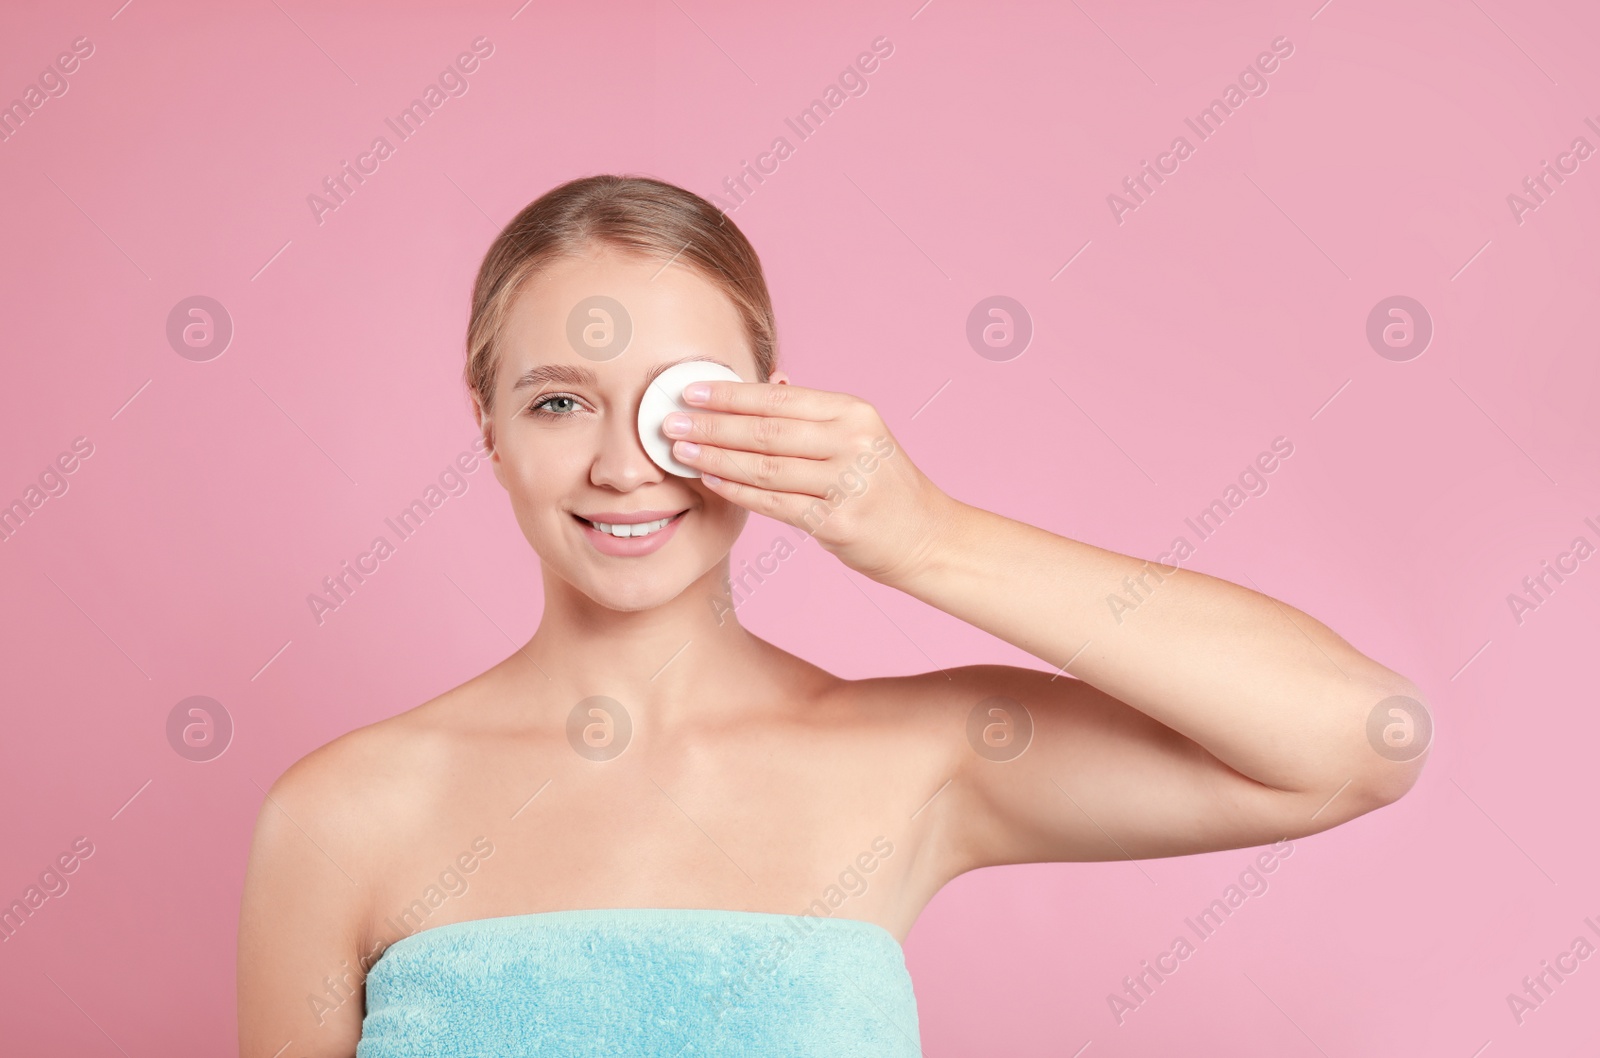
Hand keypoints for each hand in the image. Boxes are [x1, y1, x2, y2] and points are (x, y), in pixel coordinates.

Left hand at [664, 380, 954, 585]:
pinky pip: (774, 503)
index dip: (731, 394)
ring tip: (680, 451)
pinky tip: (710, 481)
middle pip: (767, 431)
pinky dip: (736, 492)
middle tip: (669, 422)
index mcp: (854, 413)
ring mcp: (847, 483)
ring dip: (716, 458)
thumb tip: (770, 378)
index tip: (690, 391)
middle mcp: (853, 443)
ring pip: (765, 467)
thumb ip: (813, 413)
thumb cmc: (883, 485)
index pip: (780, 398)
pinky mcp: (838, 521)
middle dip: (712, 425)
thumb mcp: (859, 436)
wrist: (927, 536)